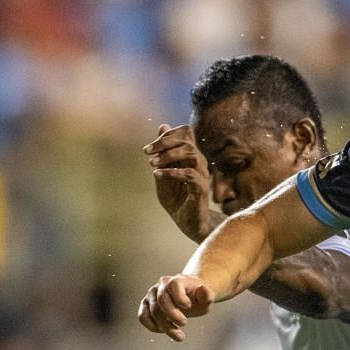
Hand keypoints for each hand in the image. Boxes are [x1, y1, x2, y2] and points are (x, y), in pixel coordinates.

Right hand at [138, 274, 213, 340]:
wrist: (189, 297)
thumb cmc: (197, 298)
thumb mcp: (206, 297)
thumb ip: (207, 295)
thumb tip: (203, 289)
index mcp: (176, 280)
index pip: (173, 286)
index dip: (180, 298)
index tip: (188, 306)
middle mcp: (160, 286)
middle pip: (161, 301)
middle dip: (173, 315)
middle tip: (184, 323)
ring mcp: (151, 295)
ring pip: (153, 312)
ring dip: (165, 327)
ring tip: (179, 335)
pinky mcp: (146, 306)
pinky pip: (143, 317)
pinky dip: (152, 326)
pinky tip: (164, 330)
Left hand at [144, 123, 212, 242]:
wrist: (188, 223)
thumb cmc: (178, 199)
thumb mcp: (163, 173)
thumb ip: (162, 152)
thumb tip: (163, 126)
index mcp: (191, 157)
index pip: (185, 133)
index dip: (167, 135)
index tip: (149, 147)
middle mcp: (199, 163)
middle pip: (187, 140)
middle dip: (164, 142)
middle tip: (147, 151)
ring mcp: (202, 175)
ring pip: (190, 153)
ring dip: (168, 156)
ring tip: (152, 164)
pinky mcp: (201, 188)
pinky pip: (189, 174)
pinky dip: (171, 172)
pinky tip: (157, 175)